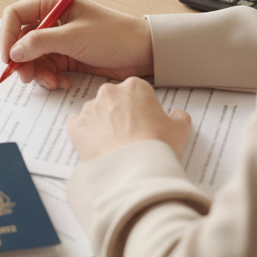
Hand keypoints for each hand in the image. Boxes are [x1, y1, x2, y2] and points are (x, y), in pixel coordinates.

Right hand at [0, 0, 153, 90]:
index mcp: (52, 3)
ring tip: (51, 82)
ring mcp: (58, 38)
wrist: (144, 53)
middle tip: (27, 77)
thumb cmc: (115, 36)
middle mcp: (51, 19)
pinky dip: (50, 77)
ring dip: (37, 72)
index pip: (15, 15)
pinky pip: (46, 67)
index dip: (7, 36)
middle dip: (22, 60)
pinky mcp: (65, 55)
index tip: (9, 58)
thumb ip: (40, 43)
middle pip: (20, 39)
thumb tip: (14, 52)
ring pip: (31, 57)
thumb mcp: (74, 38)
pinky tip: (62, 83)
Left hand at [68, 77, 190, 161]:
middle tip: (132, 132)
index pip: (137, 90)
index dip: (142, 105)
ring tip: (116, 143)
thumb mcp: (180, 129)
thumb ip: (179, 116)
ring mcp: (90, 109)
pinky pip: (78, 124)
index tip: (146, 119)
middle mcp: (109, 92)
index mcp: (134, 87)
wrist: (133, 169)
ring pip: (96, 111)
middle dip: (121, 111)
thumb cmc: (157, 145)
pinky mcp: (76, 127)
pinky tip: (96, 142)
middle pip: (114, 98)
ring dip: (104, 122)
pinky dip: (85, 131)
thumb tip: (177, 115)